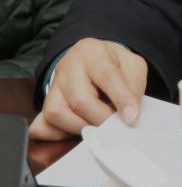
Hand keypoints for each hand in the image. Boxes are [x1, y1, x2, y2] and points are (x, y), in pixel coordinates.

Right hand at [29, 38, 147, 140]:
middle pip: (80, 100)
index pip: (107, 76)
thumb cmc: (114, 65)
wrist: (92, 61)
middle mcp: (67, 67)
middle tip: (116, 124)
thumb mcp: (133, 66)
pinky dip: (60, 135)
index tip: (132, 119)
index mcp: (92, 52)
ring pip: (58, 114)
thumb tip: (129, 116)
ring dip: (83, 126)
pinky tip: (79, 130)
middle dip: (101, 118)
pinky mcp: (44, 104)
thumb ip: (134, 87)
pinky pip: (43, 126)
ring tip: (100, 123)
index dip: (121, 100)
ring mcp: (52, 86)